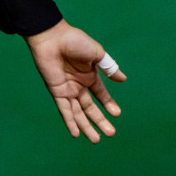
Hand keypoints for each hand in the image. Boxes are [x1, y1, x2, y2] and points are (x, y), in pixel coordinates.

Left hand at [24, 19, 125, 142]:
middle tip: (111, 133)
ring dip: (86, 126)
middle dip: (100, 121)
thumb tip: (123, 79)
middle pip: (90, 108)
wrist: (52, 37)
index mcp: (89, 75)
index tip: (117, 114)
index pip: (100, 95)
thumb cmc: (74, 41)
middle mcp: (78, 85)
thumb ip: (109, 67)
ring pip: (78, 112)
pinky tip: (76, 133)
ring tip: (96, 139)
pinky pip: (64, 110)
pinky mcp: (56, 91)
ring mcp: (67, 89)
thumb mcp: (97, 53)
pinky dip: (69, 121)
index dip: (109, 104)